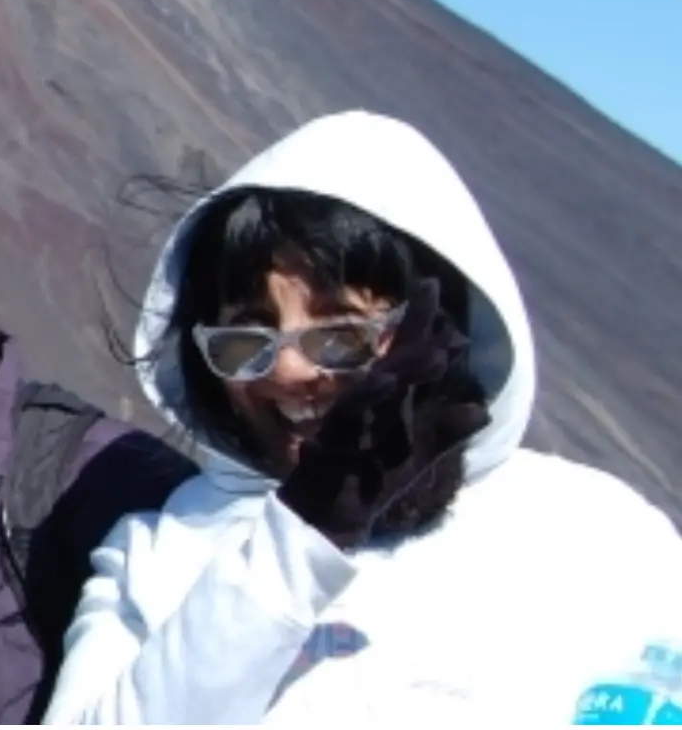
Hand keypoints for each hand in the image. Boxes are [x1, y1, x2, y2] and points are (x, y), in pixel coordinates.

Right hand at [276, 277, 490, 547]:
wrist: (322, 520)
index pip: (408, 357)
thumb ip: (444, 433)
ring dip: (406, 366)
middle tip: (429, 288)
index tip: (431, 285)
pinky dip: (370, 398)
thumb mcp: (415, 457)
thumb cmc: (364, 485)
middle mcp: (371, 405)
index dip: (421, 325)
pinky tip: (387, 381)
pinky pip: (353, 417)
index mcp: (389, 405)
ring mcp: (352, 422)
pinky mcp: (335, 443)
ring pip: (380, 386)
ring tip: (436, 347)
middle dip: (414, 326)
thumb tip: (481, 410)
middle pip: (396, 359)